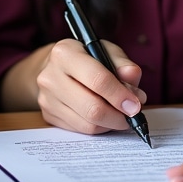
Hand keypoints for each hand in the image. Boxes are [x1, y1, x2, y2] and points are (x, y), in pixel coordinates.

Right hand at [6, 39, 145, 133]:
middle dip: (118, 116)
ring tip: (119, 114)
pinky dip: (98, 127)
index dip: (120, 95)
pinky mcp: (48, 115)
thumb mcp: (105, 51)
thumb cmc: (85, 57)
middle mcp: (50, 76)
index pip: (97, 79)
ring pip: (87, 124)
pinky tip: (103, 116)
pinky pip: (81, 130)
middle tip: (132, 115)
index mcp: (65, 53)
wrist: (55, 67)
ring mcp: (46, 98)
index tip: (135, 105)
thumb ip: (123, 65)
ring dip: (110, 124)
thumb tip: (135, 89)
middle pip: (92, 108)